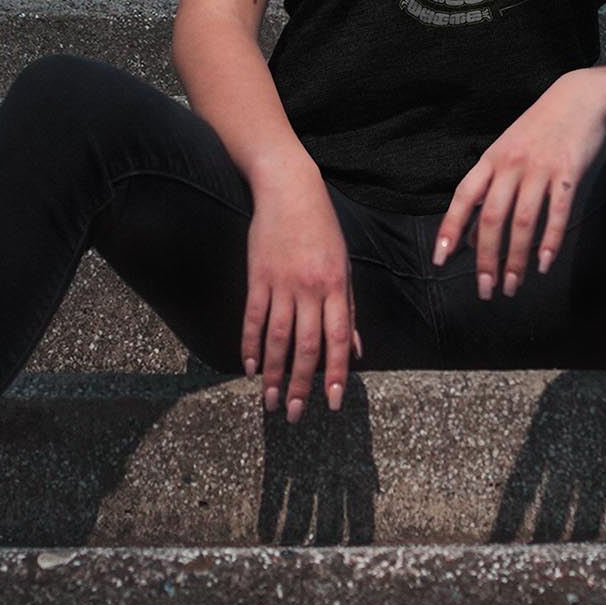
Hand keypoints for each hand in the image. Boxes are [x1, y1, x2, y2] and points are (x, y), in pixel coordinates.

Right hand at [242, 171, 361, 420]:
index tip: (332, 403)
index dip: (336, 373)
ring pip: (277, 337)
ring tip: (268, 401)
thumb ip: (349, 309)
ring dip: (273, 372)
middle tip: (294, 414)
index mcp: (336, 285)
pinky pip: (253, 316)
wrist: (290, 189)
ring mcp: (282, 282)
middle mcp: (310, 287)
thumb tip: (356, 351)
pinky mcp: (258, 276)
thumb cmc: (322, 228)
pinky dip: (250, 344)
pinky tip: (249, 367)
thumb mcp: (344, 265)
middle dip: (300, 384)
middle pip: (306, 344)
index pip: (337, 338)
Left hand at [429, 69, 605, 297]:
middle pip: (492, 217)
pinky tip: (543, 264)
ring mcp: (541, 168)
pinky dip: (550, 241)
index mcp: (491, 159)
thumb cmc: (537, 130)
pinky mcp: (569, 172)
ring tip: (513, 285)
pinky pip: (558, 212)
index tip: (440, 259)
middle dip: (486, 257)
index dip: (450, 228)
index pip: (464, 197)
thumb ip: (488, 188)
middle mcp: (512, 164)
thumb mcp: (506, 151)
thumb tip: (469, 233)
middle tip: (486, 289)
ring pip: (523, 221)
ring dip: (516, 258)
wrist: (578, 98)